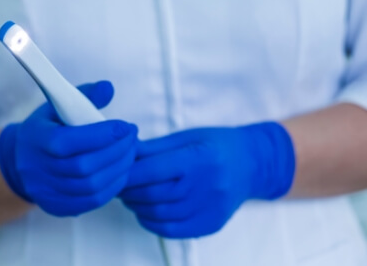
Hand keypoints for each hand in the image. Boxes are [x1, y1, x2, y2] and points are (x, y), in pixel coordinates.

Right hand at [0, 81, 137, 216]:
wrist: (22, 161)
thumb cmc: (48, 128)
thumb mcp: (58, 106)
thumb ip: (85, 95)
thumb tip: (108, 88)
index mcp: (36, 140)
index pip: (69, 141)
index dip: (102, 135)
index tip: (125, 126)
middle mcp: (38, 169)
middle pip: (84, 166)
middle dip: (116, 151)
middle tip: (133, 138)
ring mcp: (47, 192)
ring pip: (91, 186)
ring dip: (119, 169)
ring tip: (131, 152)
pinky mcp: (57, 207)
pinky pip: (92, 201)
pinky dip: (113, 186)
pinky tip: (121, 171)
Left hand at [120, 122, 294, 237]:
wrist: (251, 164)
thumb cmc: (217, 145)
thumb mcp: (187, 137)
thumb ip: (154, 148)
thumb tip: (123, 152)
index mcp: (198, 158)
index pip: (151, 171)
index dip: (127, 173)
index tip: (115, 170)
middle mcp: (206, 186)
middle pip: (152, 195)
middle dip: (128, 191)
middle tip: (118, 184)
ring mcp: (209, 208)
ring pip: (158, 214)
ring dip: (137, 207)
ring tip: (131, 196)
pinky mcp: (210, 224)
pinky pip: (171, 230)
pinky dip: (151, 222)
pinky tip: (146, 211)